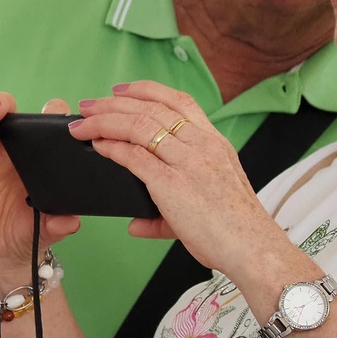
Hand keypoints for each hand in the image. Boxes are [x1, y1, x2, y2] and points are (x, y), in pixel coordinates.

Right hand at [0, 92, 81, 291]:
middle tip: (1, 111)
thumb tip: (70, 222)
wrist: (3, 256)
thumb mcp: (49, 230)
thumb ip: (59, 223)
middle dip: (1, 103)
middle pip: (5, 112)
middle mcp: (12, 151)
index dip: (49, 111)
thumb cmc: (30, 232)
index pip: (44, 122)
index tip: (53, 115)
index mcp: (38, 155)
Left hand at [70, 82, 279, 273]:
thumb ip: (166, 211)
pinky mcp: (172, 184)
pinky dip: (112, 147)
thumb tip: (134, 225)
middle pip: (152, 108)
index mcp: (215, 143)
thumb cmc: (237, 229)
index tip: (123, 90)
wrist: (253, 247)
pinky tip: (97, 145)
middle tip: (89, 104)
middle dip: (114, 102)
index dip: (147, 90)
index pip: (180, 101)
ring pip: (139, 125)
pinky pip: (135, 156)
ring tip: (82, 123)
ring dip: (105, 120)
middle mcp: (202, 145)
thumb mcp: (209, 203)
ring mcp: (188, 162)